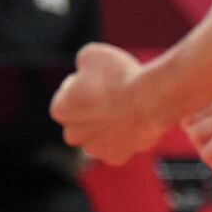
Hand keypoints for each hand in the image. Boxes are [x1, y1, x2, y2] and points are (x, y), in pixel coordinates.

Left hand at [51, 44, 161, 165]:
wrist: (151, 99)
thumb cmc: (121, 75)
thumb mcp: (92, 53)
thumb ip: (82, 62)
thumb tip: (84, 67)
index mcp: (60, 109)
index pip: (68, 95)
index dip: (85, 85)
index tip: (102, 78)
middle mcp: (72, 134)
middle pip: (81, 119)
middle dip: (93, 110)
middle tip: (115, 93)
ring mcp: (95, 148)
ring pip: (99, 135)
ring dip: (109, 124)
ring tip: (129, 107)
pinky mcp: (116, 158)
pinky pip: (119, 146)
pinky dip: (126, 136)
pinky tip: (135, 122)